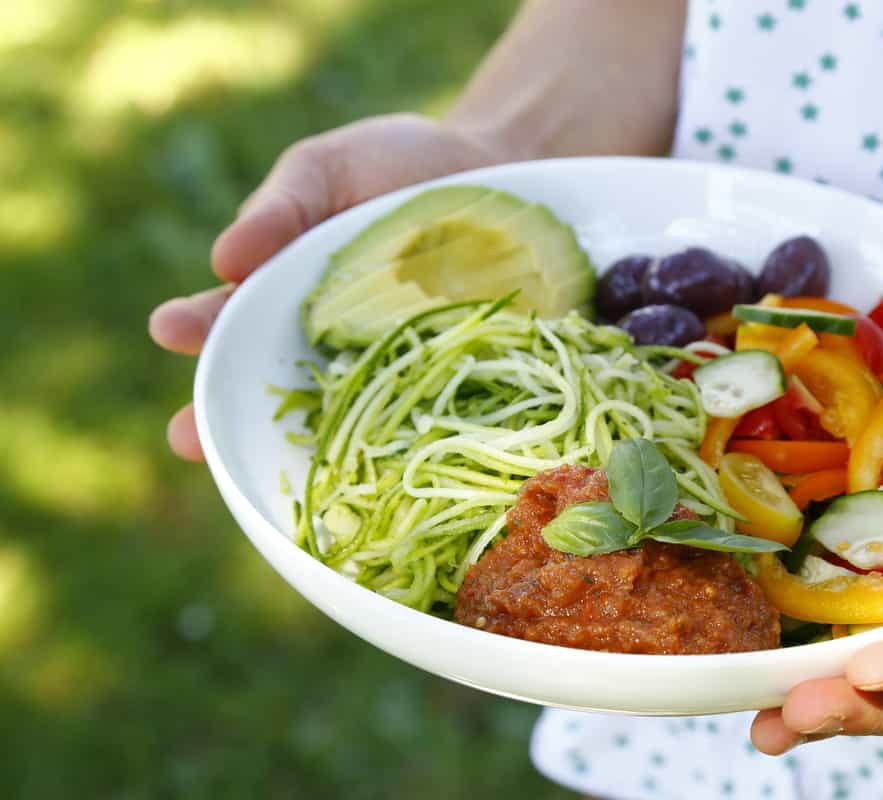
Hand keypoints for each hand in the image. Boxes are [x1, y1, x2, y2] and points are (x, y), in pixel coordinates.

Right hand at [148, 114, 502, 459]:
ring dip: (306, 445)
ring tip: (276, 469)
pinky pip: (414, 406)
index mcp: (278, 291)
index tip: (167, 328)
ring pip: (337, 413)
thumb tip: (224, 259)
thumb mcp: (326, 171)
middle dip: (227, 414)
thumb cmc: (392, 165)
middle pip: (268, 384)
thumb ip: (280, 210)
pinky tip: (389, 458)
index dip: (197, 328)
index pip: (227, 318)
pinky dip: (399, 432)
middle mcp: (322, 340)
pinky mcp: (439, 373)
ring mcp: (381, 362)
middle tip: (187, 437)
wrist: (490, 168)